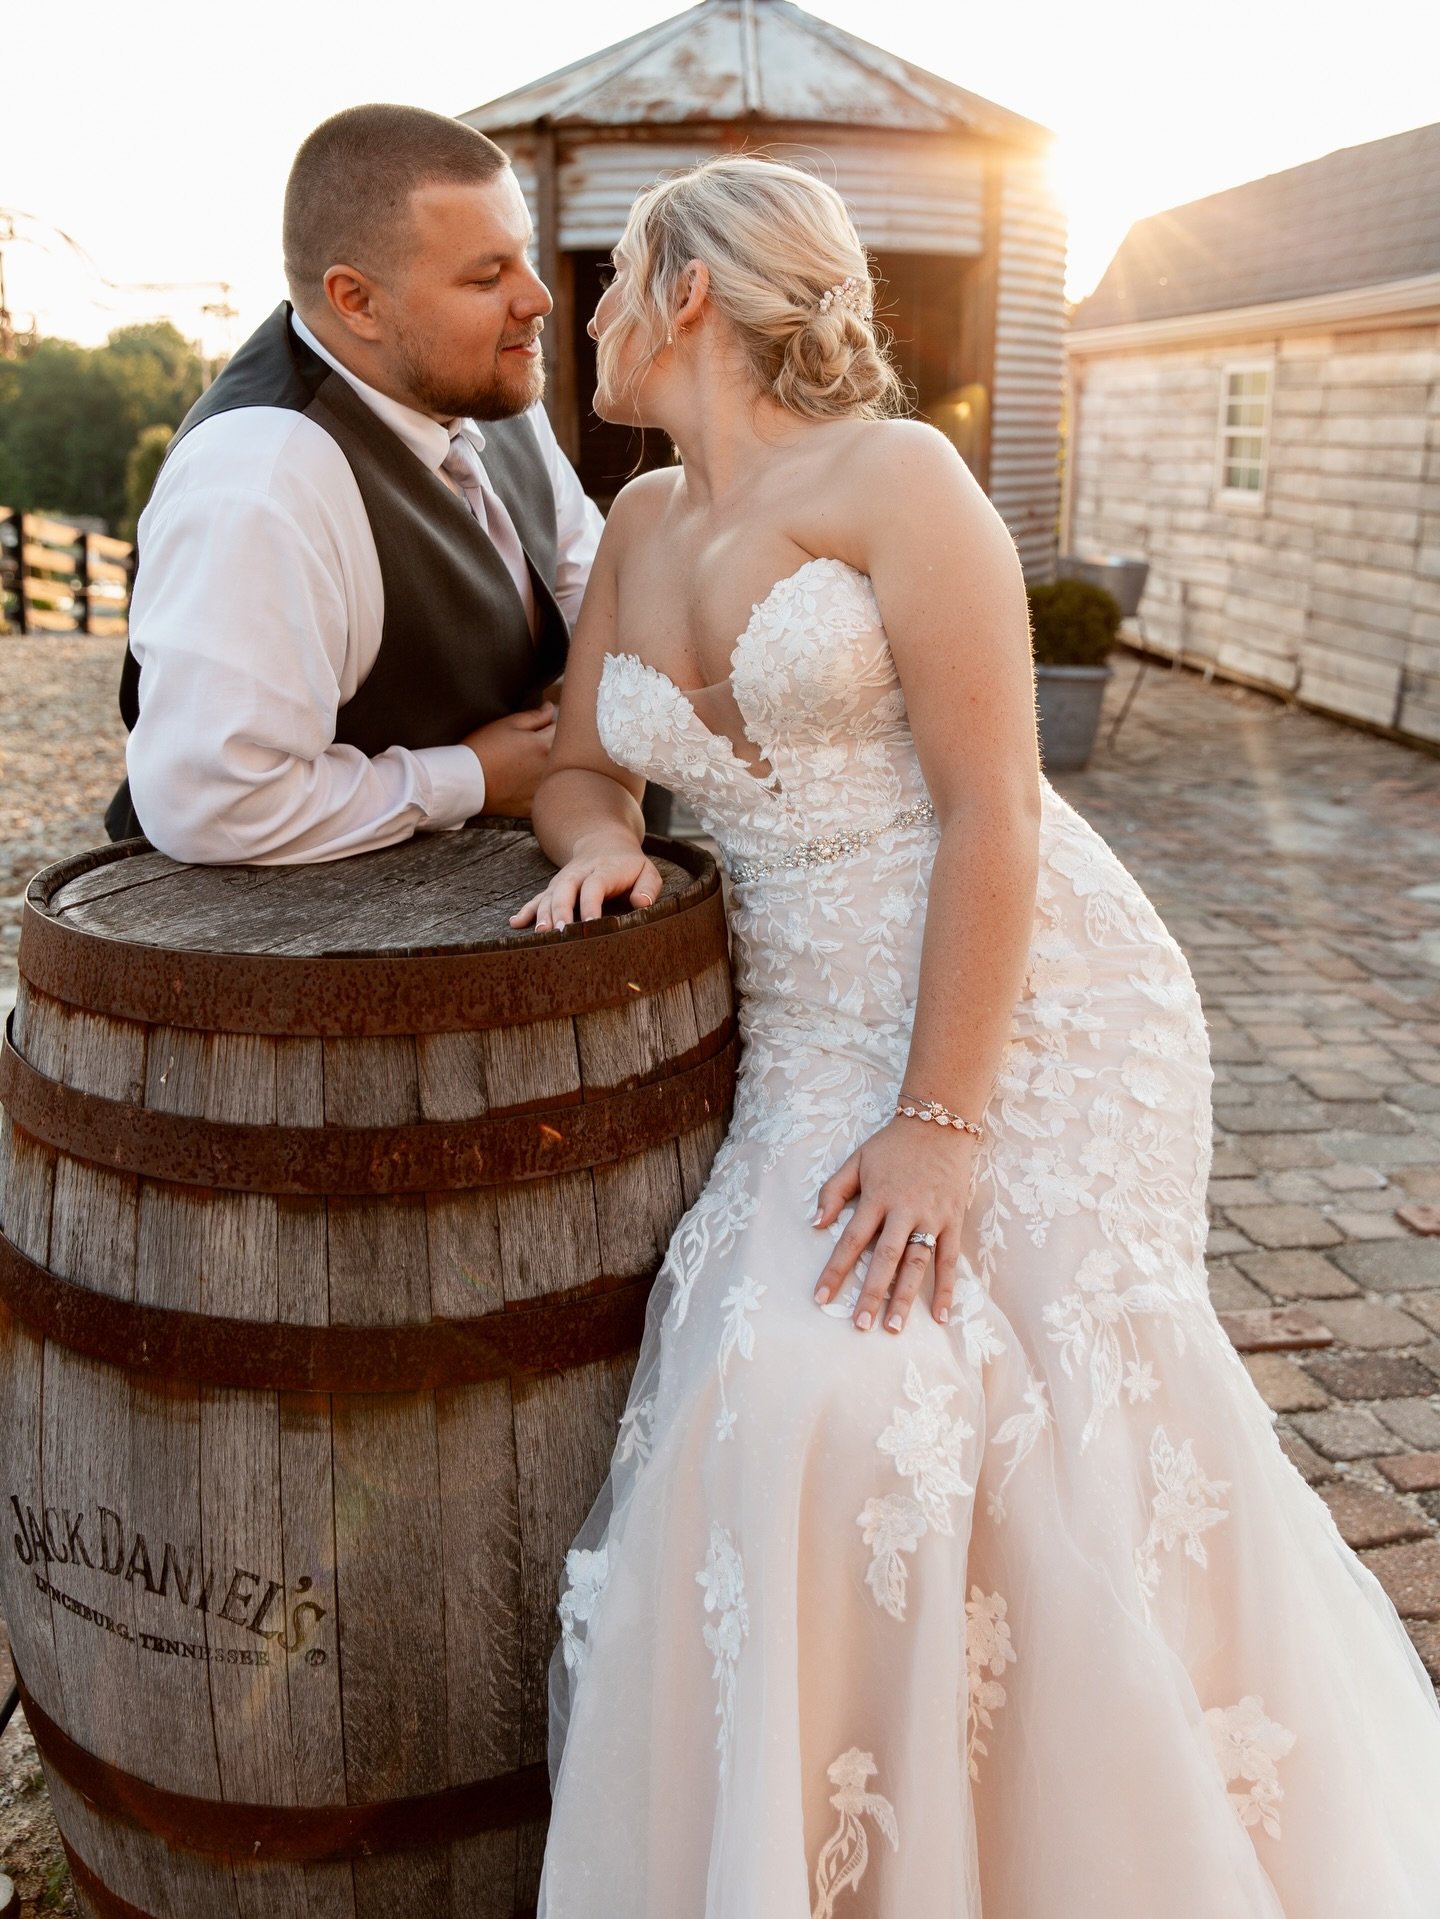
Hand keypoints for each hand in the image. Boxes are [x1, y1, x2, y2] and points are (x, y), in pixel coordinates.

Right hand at [463, 703, 555, 816]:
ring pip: (555, 774)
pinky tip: (520, 785)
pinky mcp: (532, 806)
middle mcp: (549, 768)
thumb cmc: (482, 749)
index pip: (563, 730)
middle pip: (562, 753)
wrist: (464, 782)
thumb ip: (534, 716)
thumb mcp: (507, 724)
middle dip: (552, 746)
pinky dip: (538, 789)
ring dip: (547, 768)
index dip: (551, 725)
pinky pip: (544, 796)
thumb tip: (551, 709)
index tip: (539, 727)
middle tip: (529, 747)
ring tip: (523, 765)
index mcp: (545, 745)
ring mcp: (542, 789)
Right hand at [509, 837, 663, 930]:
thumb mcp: (647, 871)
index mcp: (604, 870)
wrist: (605, 843)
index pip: (594, 886)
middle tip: (559, 932)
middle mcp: (580, 873)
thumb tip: (641, 903)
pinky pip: (538, 898)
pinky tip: (515, 923)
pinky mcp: (554, 888)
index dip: (590, 904)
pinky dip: (526, 910)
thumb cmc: (630, 866)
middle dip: (561, 910)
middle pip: (566, 889)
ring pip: (550, 895)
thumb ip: (648, 887)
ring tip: (541, 933)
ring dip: (542, 913)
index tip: (590, 924)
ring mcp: (564, 880)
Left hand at [811, 1119, 975, 1333]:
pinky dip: (947, 1288)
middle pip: (885, 1258)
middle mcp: (905, 1210)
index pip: (852, 1240)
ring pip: (917, 1263)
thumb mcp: (856, 1159)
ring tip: (893, 1327)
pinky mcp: (954, 1220)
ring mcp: (933, 1217)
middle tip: (860, 1325)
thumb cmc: (892, 1145)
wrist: (939, 1124)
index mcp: (877, 1197)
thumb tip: (815, 1224)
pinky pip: (950, 1260)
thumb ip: (833, 1190)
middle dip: (871, 1293)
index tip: (821, 1298)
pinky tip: (941, 1315)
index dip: (835, 1271)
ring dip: (905, 1297)